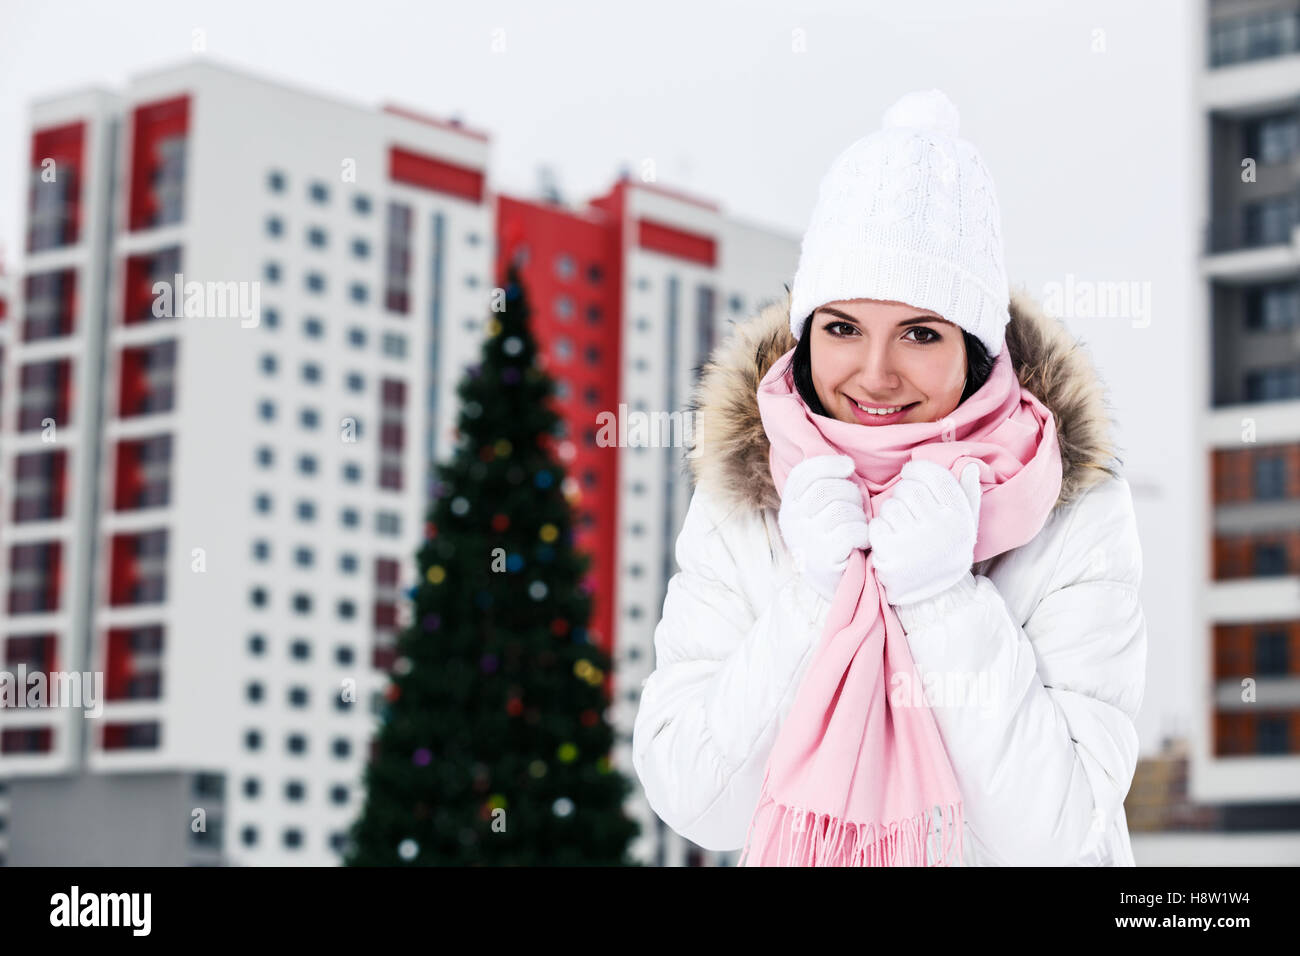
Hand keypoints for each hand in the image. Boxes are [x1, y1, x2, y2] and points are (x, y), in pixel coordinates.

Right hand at [777, 455, 871, 602]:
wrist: (835, 582)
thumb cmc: (834, 537)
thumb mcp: (820, 510)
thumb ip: (824, 486)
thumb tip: (846, 462)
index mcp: (790, 506)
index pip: (803, 474)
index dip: (828, 464)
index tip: (849, 466)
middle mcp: (792, 522)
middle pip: (828, 489)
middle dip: (852, 494)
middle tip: (858, 509)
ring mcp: (806, 540)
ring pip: (843, 510)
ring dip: (860, 517)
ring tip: (858, 528)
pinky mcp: (824, 557)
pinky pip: (853, 531)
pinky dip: (864, 535)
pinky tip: (861, 542)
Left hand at [869, 460, 981, 606]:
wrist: (937, 597)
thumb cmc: (948, 552)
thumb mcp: (966, 525)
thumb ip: (968, 494)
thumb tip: (968, 464)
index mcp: (959, 516)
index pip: (934, 475)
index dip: (917, 469)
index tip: (910, 473)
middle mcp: (940, 527)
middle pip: (909, 489)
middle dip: (903, 494)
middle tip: (907, 510)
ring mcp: (915, 541)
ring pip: (890, 506)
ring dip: (890, 514)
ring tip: (901, 528)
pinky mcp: (892, 554)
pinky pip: (877, 525)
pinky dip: (879, 531)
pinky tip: (891, 542)